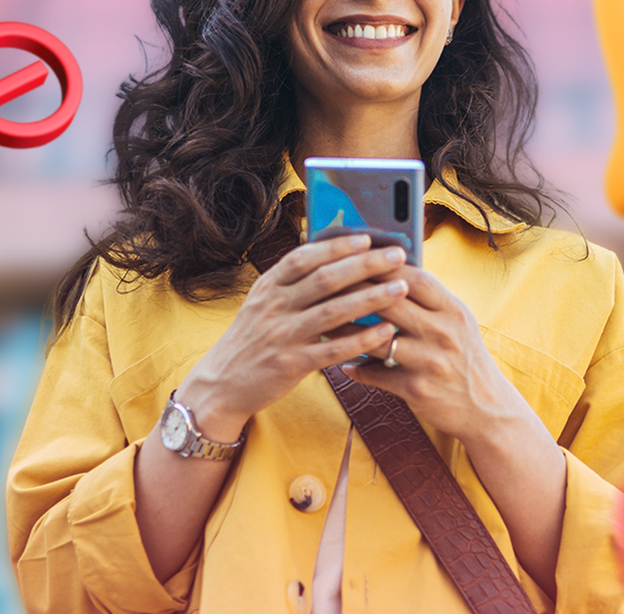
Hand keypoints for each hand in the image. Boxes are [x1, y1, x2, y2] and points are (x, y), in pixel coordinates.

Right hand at [176, 234, 409, 439]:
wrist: (221, 385)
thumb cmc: (252, 340)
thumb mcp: (263, 303)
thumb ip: (292, 283)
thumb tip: (332, 255)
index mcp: (268, 286)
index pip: (304, 257)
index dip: (337, 246)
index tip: (367, 238)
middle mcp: (274, 306)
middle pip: (325, 279)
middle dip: (365, 265)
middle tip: (397, 255)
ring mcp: (282, 335)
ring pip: (333, 311)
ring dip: (371, 298)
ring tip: (401, 288)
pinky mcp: (291, 364)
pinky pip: (334, 349)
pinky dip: (362, 339)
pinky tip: (386, 331)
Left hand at [341, 266, 533, 444]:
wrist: (487, 408)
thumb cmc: (464, 358)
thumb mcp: (457, 323)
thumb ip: (429, 300)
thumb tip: (388, 272)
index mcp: (454, 310)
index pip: (415, 277)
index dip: (383, 266)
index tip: (355, 257)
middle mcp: (444, 332)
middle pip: (391, 303)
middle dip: (355, 292)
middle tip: (326, 286)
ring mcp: (431, 361)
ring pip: (377, 340)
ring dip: (346, 332)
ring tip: (323, 325)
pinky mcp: (418, 389)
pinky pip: (377, 375)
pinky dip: (357, 369)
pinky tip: (342, 364)